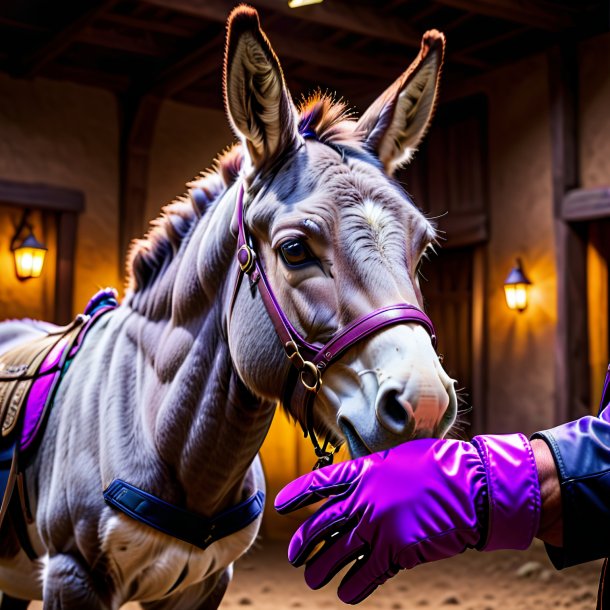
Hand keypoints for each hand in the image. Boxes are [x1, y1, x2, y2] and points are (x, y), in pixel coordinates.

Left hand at [275, 434, 539, 603]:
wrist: (470, 485)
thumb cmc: (438, 466)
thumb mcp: (398, 460)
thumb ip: (373, 476)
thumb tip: (358, 489)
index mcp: (362, 472)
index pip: (319, 483)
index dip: (296, 494)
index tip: (280, 504)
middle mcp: (363, 500)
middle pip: (320, 525)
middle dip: (302, 542)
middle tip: (294, 554)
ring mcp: (377, 526)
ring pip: (336, 554)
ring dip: (320, 569)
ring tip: (311, 579)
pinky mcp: (395, 552)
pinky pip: (364, 576)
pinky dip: (352, 587)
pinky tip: (344, 594)